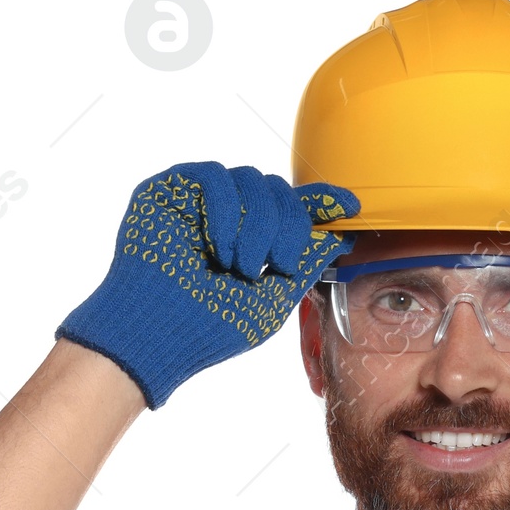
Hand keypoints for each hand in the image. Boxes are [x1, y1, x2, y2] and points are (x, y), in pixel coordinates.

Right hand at [57, 162, 357, 408]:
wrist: (159, 333)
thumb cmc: (211, 328)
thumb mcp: (273, 301)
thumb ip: (305, 265)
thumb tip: (339, 236)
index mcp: (254, 241)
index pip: (294, 209)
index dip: (324, 202)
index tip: (350, 206)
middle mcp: (230, 216)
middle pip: (279, 190)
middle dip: (288, 226)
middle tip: (276, 265)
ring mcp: (200, 200)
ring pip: (251, 179)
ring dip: (256, 225)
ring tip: (240, 266)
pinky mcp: (171, 189)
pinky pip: (214, 176)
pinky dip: (225, 211)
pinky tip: (218, 248)